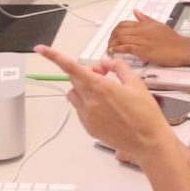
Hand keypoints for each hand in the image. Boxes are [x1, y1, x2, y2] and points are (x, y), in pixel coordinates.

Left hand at [35, 46, 178, 164]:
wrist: (147, 141)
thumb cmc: (145, 114)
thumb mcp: (136, 83)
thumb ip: (118, 67)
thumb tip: (105, 62)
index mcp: (101, 88)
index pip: (72, 68)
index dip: (54, 57)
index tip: (42, 49)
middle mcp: (90, 102)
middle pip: (74, 79)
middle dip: (86, 72)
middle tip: (105, 74)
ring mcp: (87, 116)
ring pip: (74, 94)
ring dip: (84, 87)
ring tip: (104, 91)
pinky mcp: (88, 127)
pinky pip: (80, 109)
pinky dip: (88, 102)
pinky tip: (107, 106)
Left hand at [109, 11, 189, 66]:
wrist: (182, 48)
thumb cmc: (172, 39)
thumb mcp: (158, 24)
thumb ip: (146, 18)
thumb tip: (136, 11)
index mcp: (145, 24)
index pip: (123, 23)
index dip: (115, 30)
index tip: (113, 36)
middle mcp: (142, 30)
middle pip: (119, 31)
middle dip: (111, 37)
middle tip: (109, 44)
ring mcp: (142, 40)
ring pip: (121, 39)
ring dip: (112, 44)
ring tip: (109, 49)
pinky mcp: (144, 50)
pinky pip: (126, 48)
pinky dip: (117, 50)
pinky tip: (114, 52)